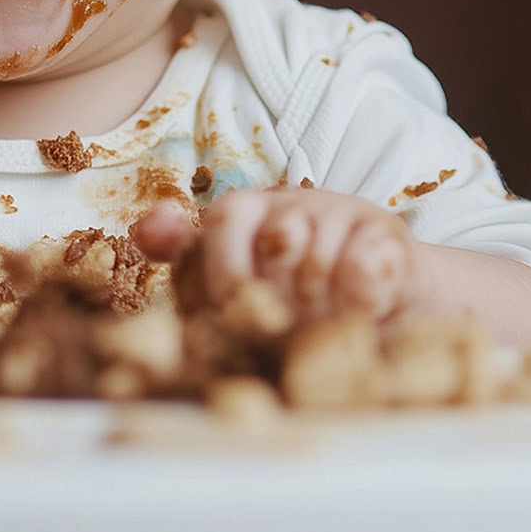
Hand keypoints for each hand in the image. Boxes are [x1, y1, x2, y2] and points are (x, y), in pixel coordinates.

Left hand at [133, 186, 429, 323]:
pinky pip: (364, 272)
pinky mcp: (387, 237)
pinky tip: (359, 314)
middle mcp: (292, 202)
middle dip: (281, 302)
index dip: (228, 274)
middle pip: (276, 245)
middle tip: (287, 329)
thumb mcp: (233, 284)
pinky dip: (358, 303)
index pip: (225, 222)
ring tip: (321, 326)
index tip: (237, 314)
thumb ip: (185, 259)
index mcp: (245, 209)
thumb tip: (143, 231)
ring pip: (319, 263)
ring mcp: (342, 213)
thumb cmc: (290, 296)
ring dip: (320, 311)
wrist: (379, 299)